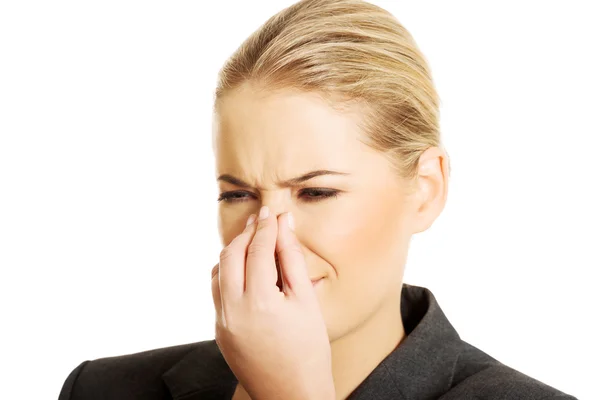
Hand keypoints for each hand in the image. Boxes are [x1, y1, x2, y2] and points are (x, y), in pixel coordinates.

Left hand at [211, 207, 334, 399]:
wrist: (291, 393)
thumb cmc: (308, 350)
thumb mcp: (306, 301)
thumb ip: (292, 259)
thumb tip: (284, 226)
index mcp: (260, 303)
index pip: (258, 250)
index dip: (266, 227)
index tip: (271, 212)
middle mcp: (233, 311)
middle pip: (230, 255)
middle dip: (245, 234)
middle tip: (260, 219)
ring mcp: (222, 323)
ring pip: (217, 272)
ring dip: (232, 252)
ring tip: (251, 241)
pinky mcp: (219, 331)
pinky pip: (217, 292)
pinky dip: (227, 274)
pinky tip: (243, 270)